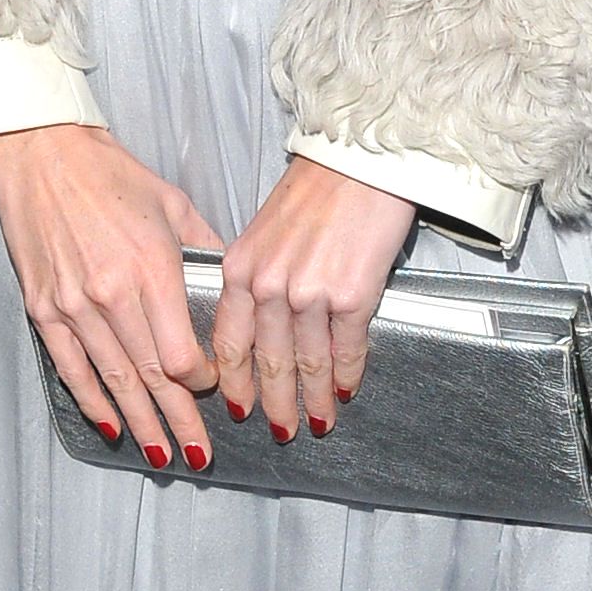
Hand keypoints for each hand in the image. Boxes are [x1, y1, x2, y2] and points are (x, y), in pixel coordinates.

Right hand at [0, 124, 221, 468]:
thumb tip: (229, 289)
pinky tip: (112, 425)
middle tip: (199, 456)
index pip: (180, 352)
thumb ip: (205, 251)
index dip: (200, 381)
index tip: (213, 388)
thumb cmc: (111, 175)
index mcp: (151, 270)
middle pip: (151, 377)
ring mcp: (73, 306)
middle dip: (178, 421)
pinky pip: (70, 368)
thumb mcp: (173, 204)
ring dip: (140, 422)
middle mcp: (111, 296)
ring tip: (161, 455)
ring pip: (113, 381)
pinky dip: (92, 400)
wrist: (41, 154)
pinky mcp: (43, 308)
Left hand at [213, 161, 415, 444]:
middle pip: (267, 363)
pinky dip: (346, 375)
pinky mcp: (352, 297)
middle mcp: (269, 286)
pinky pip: (346, 350)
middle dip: (273, 404)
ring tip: (318, 423)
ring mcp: (309, 295)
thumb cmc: (318, 186)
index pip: (229, 341)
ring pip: (306, 364)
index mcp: (240, 268)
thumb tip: (261, 318)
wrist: (361, 159)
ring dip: (312, 401)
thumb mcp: (264, 228)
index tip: (237, 406)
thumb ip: (256, 273)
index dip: (234, 381)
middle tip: (279, 431)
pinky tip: (345, 391)